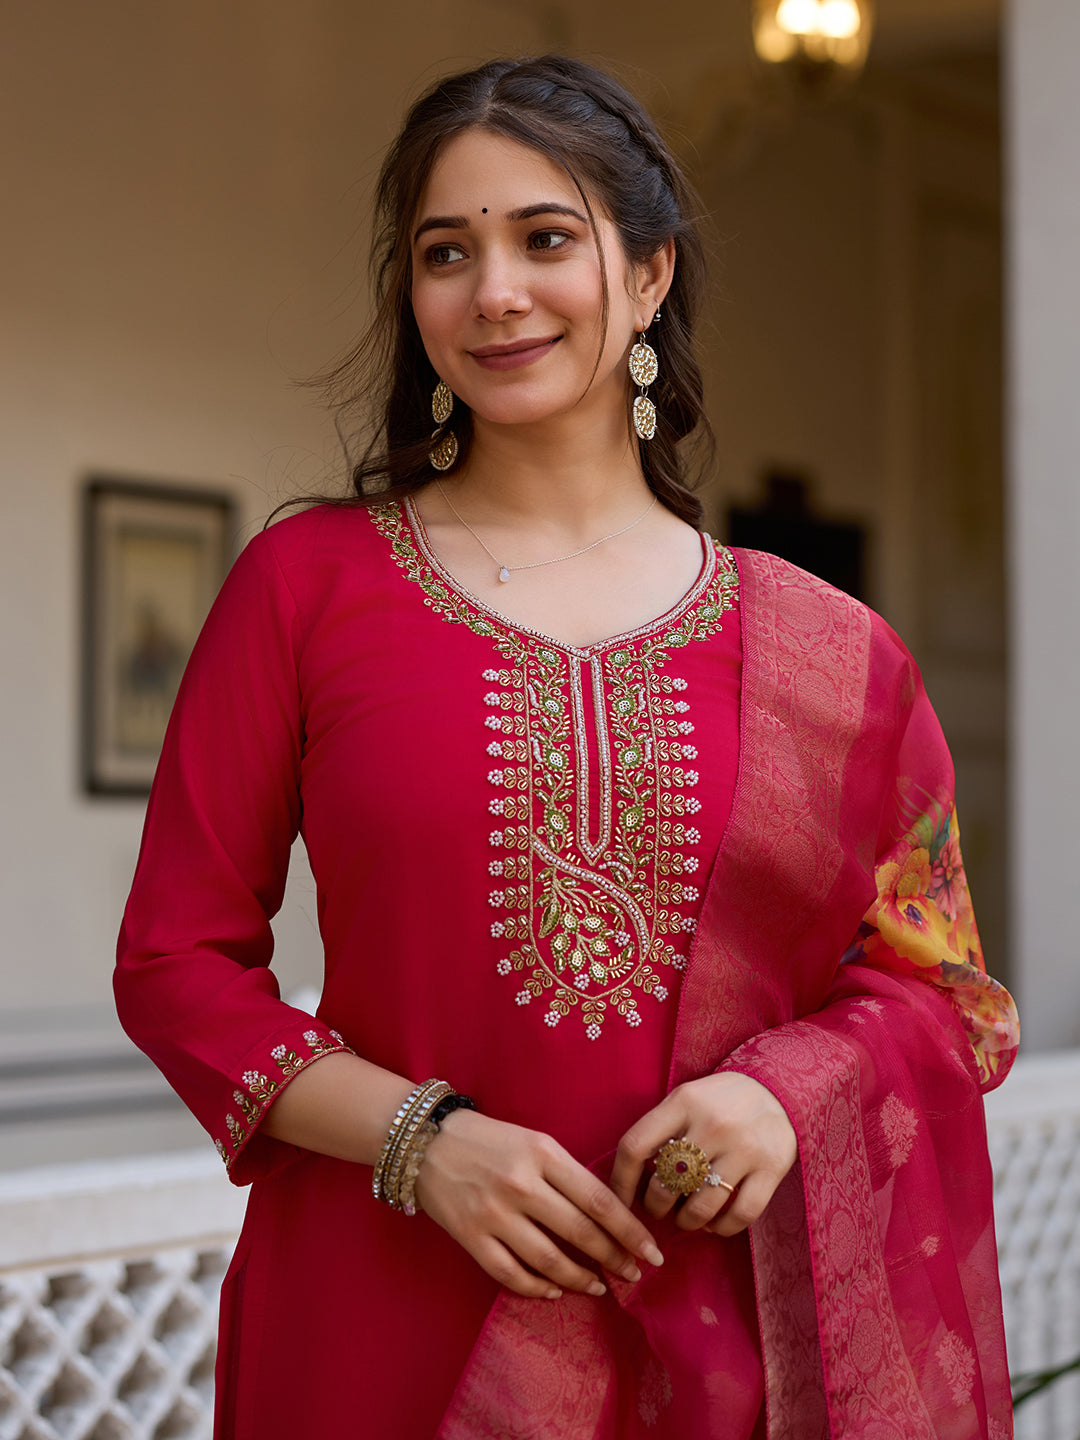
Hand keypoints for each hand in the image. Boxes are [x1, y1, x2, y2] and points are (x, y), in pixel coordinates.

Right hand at [413, 1109, 665, 1299]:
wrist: (424, 1141)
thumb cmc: (488, 1139)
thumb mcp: (534, 1141)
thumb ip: (566, 1174)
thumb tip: (604, 1216)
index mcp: (543, 1153)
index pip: (598, 1200)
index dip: (629, 1231)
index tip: (652, 1251)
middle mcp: (521, 1184)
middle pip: (580, 1232)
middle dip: (614, 1258)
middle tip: (634, 1273)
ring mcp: (494, 1213)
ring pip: (549, 1260)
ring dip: (580, 1279)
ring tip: (600, 1287)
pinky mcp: (470, 1237)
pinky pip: (511, 1274)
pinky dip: (537, 1288)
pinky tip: (554, 1290)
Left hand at [610, 1073, 796, 1236]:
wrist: (776, 1088)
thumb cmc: (719, 1101)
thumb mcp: (686, 1100)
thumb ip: (661, 1131)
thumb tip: (632, 1183)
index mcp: (683, 1102)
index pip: (635, 1146)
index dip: (620, 1181)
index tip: (620, 1201)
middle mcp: (712, 1124)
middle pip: (666, 1184)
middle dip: (656, 1207)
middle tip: (660, 1208)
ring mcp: (744, 1147)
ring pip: (701, 1207)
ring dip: (687, 1222)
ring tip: (686, 1218)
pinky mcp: (771, 1168)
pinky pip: (740, 1216)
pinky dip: (722, 1228)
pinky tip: (715, 1223)